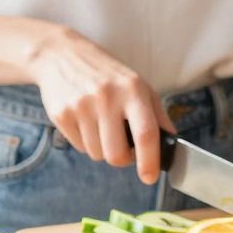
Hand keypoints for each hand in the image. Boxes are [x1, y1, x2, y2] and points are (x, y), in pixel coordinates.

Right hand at [29, 28, 173, 183]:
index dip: (149, 161)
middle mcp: (107, 98)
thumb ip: (157, 114)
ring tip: (100, 124)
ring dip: (102, 148)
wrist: (61, 55)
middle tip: (122, 146)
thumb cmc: (107, 73)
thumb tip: (171, 142)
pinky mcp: (61, 115)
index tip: (149, 177)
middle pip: (116, 155)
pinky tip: (85, 120)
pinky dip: (86, 141)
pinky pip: (80, 147)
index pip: (145, 133)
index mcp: (132, 90)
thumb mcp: (138, 84)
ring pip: (97, 155)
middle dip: (122, 159)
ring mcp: (81, 107)